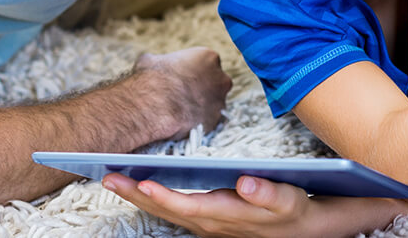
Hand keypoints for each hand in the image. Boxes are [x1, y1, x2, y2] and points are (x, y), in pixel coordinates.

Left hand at [102, 173, 313, 237]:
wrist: (300, 230)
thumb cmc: (292, 211)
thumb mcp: (288, 200)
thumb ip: (267, 192)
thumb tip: (246, 183)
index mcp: (227, 216)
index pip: (188, 206)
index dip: (164, 197)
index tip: (142, 185)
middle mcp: (210, 223)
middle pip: (166, 210)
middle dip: (135, 195)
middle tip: (108, 177)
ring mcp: (206, 224)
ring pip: (165, 212)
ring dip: (138, 197)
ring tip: (114, 179)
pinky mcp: (206, 220)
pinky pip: (172, 211)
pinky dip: (152, 199)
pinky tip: (139, 187)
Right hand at [128, 47, 231, 140]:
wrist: (151, 108)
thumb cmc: (151, 80)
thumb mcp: (151, 61)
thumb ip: (162, 61)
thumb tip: (156, 65)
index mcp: (208, 57)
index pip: (206, 62)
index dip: (193, 71)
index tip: (182, 78)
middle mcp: (220, 78)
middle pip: (214, 82)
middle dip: (202, 88)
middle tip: (184, 94)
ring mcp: (219, 101)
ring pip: (213, 103)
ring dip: (201, 106)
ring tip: (181, 110)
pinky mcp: (214, 121)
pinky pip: (208, 121)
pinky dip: (198, 121)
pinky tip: (183, 122)